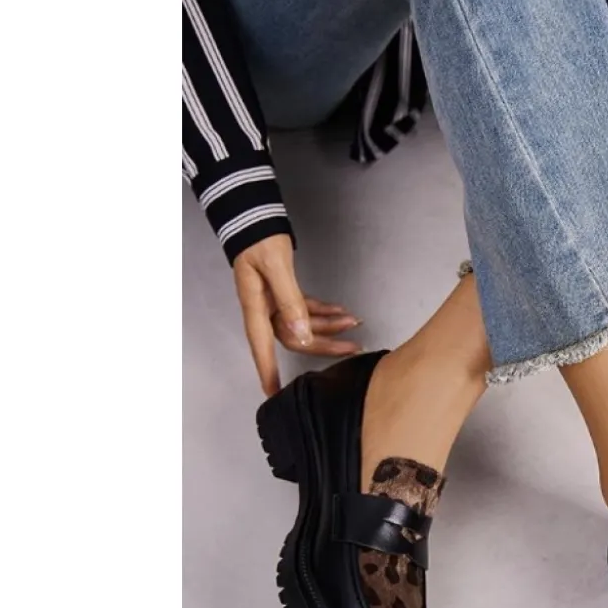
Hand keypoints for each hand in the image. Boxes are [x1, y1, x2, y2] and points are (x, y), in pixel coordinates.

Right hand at [231, 234, 361, 395]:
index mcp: (255, 306)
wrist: (253, 216)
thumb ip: (289, 301)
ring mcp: (272, 300)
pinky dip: (323, 311)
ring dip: (328, 325)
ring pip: (303, 324)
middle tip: (351, 348)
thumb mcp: (276, 267)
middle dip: (323, 345)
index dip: (269, 371)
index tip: (274, 392)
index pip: (263, 347)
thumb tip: (300, 334)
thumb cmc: (259, 238)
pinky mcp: (281, 290)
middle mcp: (262, 308)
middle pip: (293, 337)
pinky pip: (304, 308)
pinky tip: (340, 311)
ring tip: (353, 322)